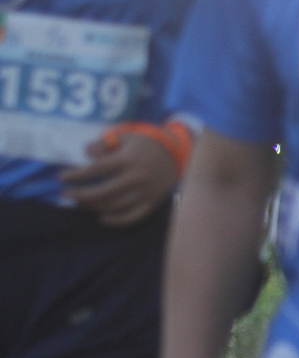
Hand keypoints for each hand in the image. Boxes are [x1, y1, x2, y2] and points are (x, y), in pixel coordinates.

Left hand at [63, 131, 177, 226]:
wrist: (177, 154)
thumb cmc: (146, 144)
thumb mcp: (125, 136)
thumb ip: (104, 143)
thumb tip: (88, 153)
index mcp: (128, 160)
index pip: (96, 170)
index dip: (77, 175)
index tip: (62, 178)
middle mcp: (136, 178)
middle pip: (102, 191)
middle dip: (80, 194)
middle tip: (67, 194)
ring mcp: (144, 192)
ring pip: (114, 206)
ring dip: (93, 206)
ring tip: (81, 203)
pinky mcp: (151, 203)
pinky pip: (132, 217)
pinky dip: (116, 221)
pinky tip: (102, 218)